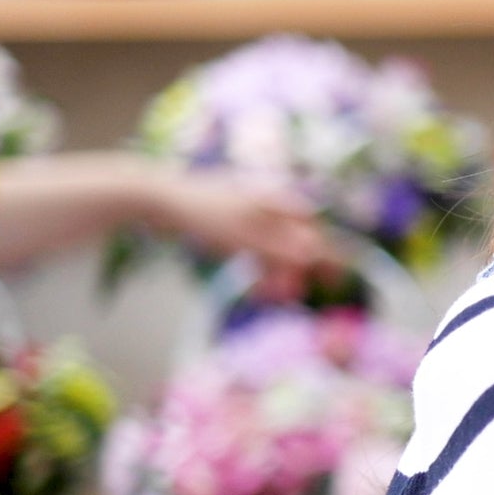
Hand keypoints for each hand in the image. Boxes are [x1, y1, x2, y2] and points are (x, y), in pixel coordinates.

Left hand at [150, 167, 333, 295]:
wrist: (159, 196)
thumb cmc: (205, 214)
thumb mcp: (246, 237)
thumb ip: (283, 248)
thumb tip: (316, 255)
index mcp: (280, 203)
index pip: (314, 233)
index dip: (328, 258)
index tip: (334, 284)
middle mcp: (270, 204)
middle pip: (295, 241)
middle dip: (295, 271)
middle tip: (290, 297)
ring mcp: (250, 211)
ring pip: (274, 246)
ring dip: (274, 272)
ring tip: (267, 296)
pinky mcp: (231, 220)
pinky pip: (254, 245)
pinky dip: (257, 264)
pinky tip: (251, 282)